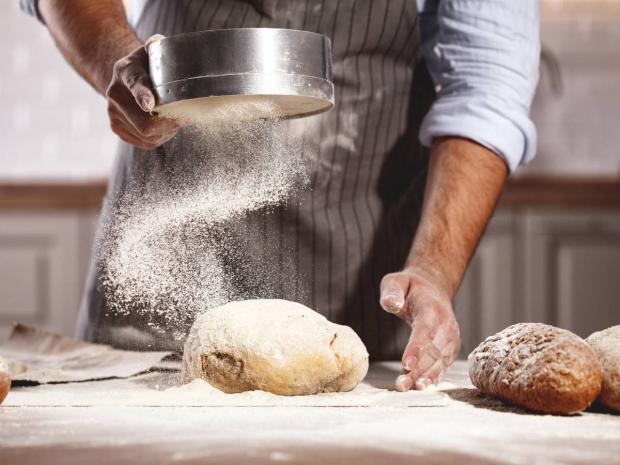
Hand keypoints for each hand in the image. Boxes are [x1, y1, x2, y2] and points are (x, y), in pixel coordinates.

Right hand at [106, 34, 178, 148]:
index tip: (150, 104)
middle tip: (183, 117)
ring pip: (147, 135)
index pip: (135, 84)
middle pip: (145, 122)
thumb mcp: (151, 51)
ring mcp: (113, 113)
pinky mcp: (117, 128)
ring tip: (171, 117)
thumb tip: (160, 43)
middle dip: (169, 124)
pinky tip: (163, 125)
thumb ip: (157, 45)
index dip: (143, 95)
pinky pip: (146, 142)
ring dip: (166, 131)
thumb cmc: (145, 65)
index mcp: (125, 71)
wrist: (124, 78)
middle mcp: (115, 94)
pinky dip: (160, 137)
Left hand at [380, 267, 460, 390]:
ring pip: (440, 361)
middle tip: (401, 384)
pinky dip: (434, 376)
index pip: (425, 330)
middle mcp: (446, 324)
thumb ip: (391, 292)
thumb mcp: (396, 282)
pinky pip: (444, 364)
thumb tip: (390, 303)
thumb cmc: (410, 287)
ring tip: (410, 388)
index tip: (406, 365)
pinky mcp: (451, 348)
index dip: (416, 348)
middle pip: (433, 351)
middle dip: (418, 370)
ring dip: (425, 377)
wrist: (433, 289)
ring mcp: (452, 337)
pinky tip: (422, 386)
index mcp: (432, 308)